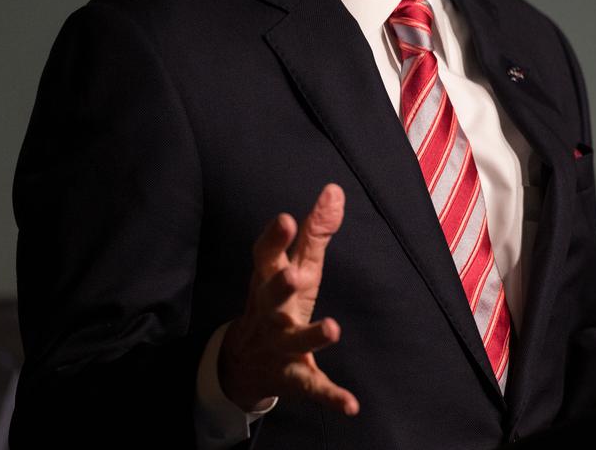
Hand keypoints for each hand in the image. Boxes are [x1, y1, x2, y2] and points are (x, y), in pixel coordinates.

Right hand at [218, 183, 359, 415]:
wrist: (244, 363)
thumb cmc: (278, 301)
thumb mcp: (295, 266)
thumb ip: (315, 231)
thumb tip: (334, 190)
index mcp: (269, 281)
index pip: (265, 257)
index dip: (274, 238)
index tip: (286, 219)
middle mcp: (270, 313)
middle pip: (272, 297)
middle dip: (280, 287)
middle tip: (292, 274)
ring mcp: (279, 346)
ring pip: (294, 341)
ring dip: (312, 335)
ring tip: (333, 328)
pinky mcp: (294, 377)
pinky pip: (313, 387)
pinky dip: (331, 397)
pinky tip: (351, 404)